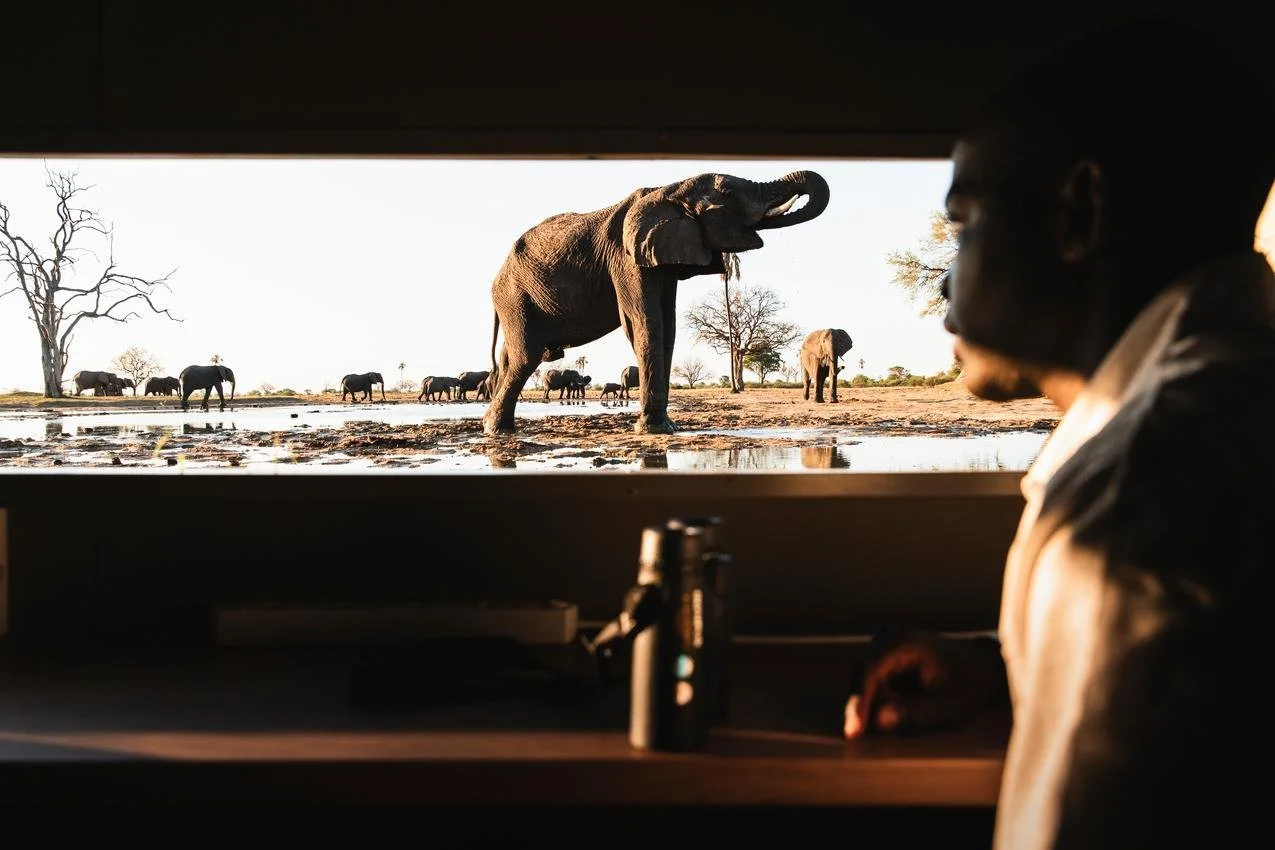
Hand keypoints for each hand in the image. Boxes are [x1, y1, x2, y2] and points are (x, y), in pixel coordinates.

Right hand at [843, 628, 1006, 738]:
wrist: (982, 664)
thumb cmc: (971, 684)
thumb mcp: (950, 705)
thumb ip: (914, 712)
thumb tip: (878, 719)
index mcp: (905, 640)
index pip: (869, 670)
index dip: (858, 702)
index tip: (854, 731)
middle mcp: (890, 634)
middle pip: (860, 672)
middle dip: (859, 704)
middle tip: (858, 735)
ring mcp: (886, 639)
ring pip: (862, 675)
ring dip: (867, 701)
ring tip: (887, 721)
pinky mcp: (885, 650)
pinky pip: (871, 676)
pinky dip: (875, 696)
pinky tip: (893, 709)